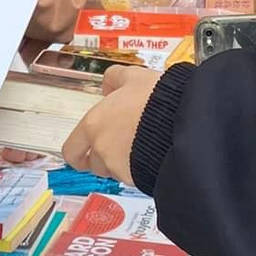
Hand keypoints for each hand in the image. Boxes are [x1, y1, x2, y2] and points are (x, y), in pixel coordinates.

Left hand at [63, 64, 159, 185]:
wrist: (184, 121)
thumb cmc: (157, 98)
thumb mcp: (134, 76)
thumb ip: (115, 79)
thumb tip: (107, 87)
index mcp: (94, 125)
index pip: (71, 150)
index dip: (78, 151)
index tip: (86, 148)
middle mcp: (102, 150)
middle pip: (92, 165)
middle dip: (101, 159)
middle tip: (115, 148)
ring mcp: (120, 168)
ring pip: (114, 172)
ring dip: (122, 164)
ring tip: (141, 147)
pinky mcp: (139, 179)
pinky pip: (134, 178)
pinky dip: (139, 170)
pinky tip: (153, 154)